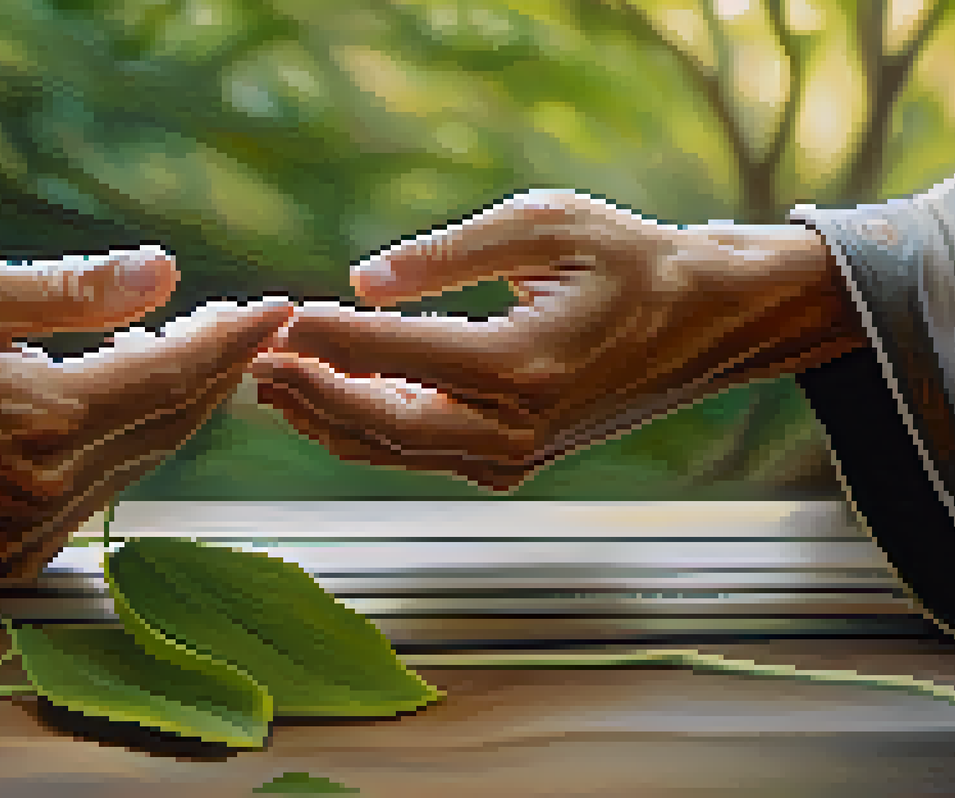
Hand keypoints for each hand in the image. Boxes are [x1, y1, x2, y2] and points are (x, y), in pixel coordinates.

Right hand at [0, 246, 292, 580]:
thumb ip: (65, 291)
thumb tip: (163, 273)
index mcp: (36, 419)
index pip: (169, 377)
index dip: (229, 341)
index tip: (271, 308)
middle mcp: (44, 491)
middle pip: (168, 427)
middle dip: (211, 373)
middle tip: (235, 326)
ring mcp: (27, 537)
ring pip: (137, 466)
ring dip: (168, 413)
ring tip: (178, 356)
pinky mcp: (7, 562)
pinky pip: (94, 500)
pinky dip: (118, 453)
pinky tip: (110, 411)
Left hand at [251, 191, 870, 491]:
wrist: (704, 323)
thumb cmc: (627, 261)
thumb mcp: (544, 224)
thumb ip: (447, 254)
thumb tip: (360, 282)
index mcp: (522, 369)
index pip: (394, 357)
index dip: (325, 337)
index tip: (273, 315)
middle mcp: (514, 430)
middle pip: (378, 426)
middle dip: (307, 393)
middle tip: (250, 361)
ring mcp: (512, 460)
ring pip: (393, 450)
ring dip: (326, 417)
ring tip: (269, 380)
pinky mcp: (509, 466)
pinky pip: (419, 454)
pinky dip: (366, 429)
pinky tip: (326, 396)